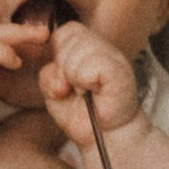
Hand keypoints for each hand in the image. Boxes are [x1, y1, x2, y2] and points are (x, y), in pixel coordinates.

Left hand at [37, 21, 144, 152]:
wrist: (107, 137)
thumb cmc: (83, 114)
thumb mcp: (55, 91)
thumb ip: (49, 74)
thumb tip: (57, 71)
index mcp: (87, 47)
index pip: (65, 31)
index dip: (58, 54)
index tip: (65, 79)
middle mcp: (102, 47)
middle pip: (69, 36)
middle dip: (62, 67)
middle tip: (75, 89)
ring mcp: (113, 57)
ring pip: (78, 49)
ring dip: (73, 76)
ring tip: (84, 93)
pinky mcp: (119, 71)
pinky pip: (91, 64)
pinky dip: (85, 81)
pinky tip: (93, 93)